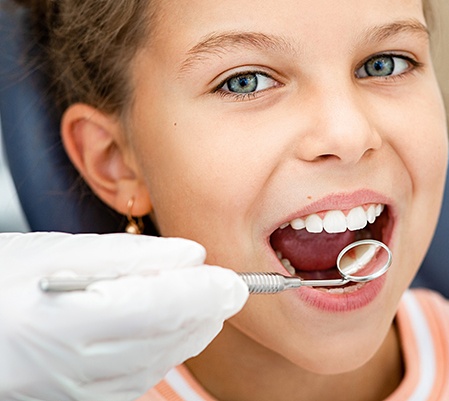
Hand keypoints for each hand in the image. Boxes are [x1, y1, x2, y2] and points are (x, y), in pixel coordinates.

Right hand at [0, 232, 247, 400]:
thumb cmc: (2, 284)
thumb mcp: (58, 253)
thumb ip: (128, 256)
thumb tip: (189, 256)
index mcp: (71, 321)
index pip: (163, 307)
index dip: (205, 295)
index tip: (234, 281)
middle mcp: (81, 368)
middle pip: (169, 338)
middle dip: (207, 312)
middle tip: (231, 287)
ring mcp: (82, 391)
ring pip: (161, 360)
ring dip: (194, 331)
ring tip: (212, 303)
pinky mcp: (83, 399)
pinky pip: (141, 376)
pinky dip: (168, 349)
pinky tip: (177, 329)